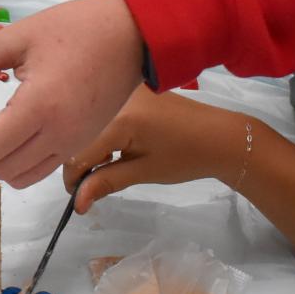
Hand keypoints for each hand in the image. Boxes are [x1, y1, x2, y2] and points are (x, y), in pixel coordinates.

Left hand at [0, 0, 145, 186]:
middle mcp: (59, 134)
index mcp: (41, 106)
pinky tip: (6, 134)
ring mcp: (74, 142)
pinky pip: (42, 168)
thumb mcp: (17, 37)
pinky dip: (17, 162)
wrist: (132, 34)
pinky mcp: (82, 142)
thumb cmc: (76, 28)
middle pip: (2, 169)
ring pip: (22, 177)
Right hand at [63, 87, 251, 212]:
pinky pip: (104, 114)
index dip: (74, 178)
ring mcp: (123, 91)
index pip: (78, 152)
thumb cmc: (185, 157)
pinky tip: (118, 148)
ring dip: (92, 148)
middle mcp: (115, 99)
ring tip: (109, 166)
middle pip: (80, 136)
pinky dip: (104, 133)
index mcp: (118, 119)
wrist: (220, 136)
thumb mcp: (143, 172)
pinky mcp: (130, 90)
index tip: (79, 197)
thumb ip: (105, 182)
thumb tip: (77, 203)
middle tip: (94, 184)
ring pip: (90, 125)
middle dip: (82, 163)